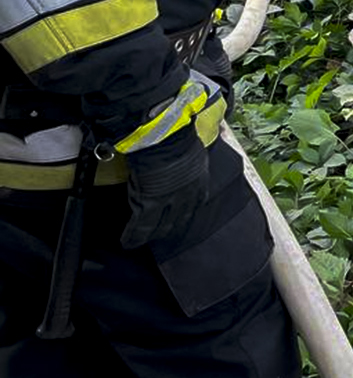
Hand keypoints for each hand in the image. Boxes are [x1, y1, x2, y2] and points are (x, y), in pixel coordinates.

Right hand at [119, 127, 209, 249]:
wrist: (164, 135)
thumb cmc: (177, 135)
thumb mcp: (191, 150)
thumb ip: (188, 161)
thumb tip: (187, 155)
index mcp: (199, 179)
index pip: (197, 201)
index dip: (189, 210)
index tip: (185, 216)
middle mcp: (187, 194)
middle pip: (180, 218)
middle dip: (173, 227)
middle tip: (166, 234)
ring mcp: (169, 201)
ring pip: (160, 225)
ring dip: (152, 234)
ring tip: (144, 240)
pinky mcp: (149, 204)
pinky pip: (141, 226)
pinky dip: (133, 236)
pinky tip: (128, 243)